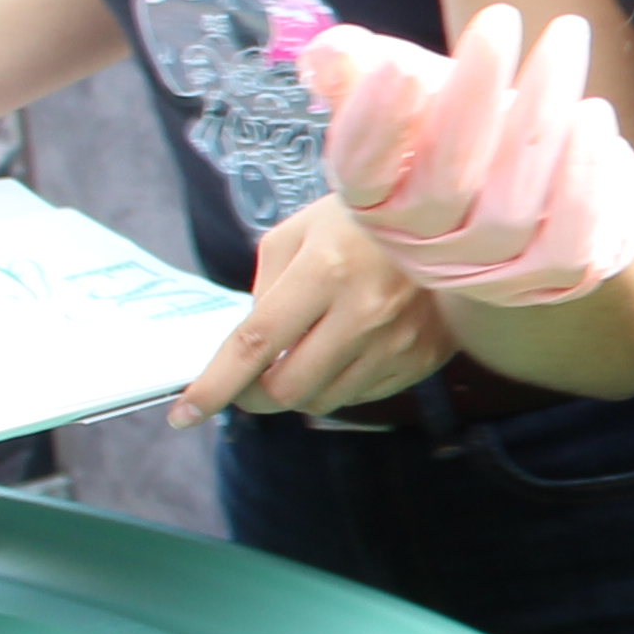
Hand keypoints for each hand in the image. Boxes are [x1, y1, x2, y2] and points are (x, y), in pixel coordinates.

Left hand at [169, 196, 457, 428]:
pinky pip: (365, 393)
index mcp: (325, 271)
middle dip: (253, 396)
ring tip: (303, 355)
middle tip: (245, 383)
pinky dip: (341, 382)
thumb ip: (264, 290)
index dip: (214, 386)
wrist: (450, 218)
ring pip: (326, 399)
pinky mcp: (425, 355)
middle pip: (288, 388)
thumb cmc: (360, 218)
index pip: (255, 345)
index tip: (183, 415)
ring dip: (299, 388)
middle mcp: (366, 312)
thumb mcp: (296, 234)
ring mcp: (400, 339)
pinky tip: (345, 351)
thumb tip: (252, 348)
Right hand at [308, 7, 633, 305]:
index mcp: (375, 200)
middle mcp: (425, 245)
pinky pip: (570, 244)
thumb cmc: (467, 124)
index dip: (376, 122)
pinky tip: (595, 116)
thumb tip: (331, 52)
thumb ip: (364, 65)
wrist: (547, 179)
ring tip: (564, 44)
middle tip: (499, 19)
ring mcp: (488, 270)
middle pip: (443, 184)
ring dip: (541, 123)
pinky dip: (584, 182)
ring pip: (512, 208)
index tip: (398, 62)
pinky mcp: (552, 278)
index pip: (360, 172)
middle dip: (471, 98)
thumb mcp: (412, 88)